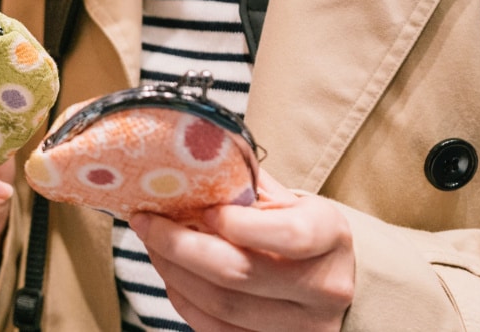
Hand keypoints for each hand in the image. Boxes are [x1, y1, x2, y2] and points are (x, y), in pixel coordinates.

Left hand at [129, 172, 354, 331]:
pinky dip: (185, 301)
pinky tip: (173, 276)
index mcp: (329, 236)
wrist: (333, 280)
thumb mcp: (287, 199)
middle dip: (179, 245)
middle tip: (146, 222)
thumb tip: (185, 163)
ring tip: (153, 246)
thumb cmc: (301, 228)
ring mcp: (303, 326)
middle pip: (239, 272)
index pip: (288, 234)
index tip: (201, 210)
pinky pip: (217, 329)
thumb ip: (244, 185)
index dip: (236, 223)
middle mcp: (323, 287)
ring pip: (221, 305)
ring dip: (173, 272)